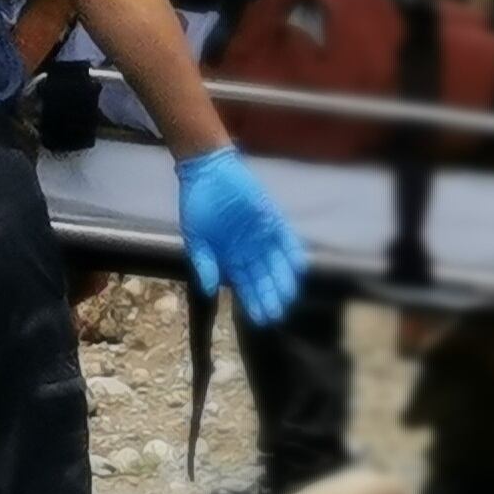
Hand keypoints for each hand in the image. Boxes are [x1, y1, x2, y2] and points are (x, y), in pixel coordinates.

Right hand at [177, 146, 307, 325]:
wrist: (207, 173)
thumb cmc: (198, 205)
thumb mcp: (195, 238)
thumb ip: (204, 263)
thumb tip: (210, 291)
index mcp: (232, 259)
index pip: (246, 286)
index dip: (253, 302)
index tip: (260, 319)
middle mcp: (251, 252)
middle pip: (264, 279)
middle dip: (270, 297)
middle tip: (275, 314)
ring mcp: (265, 237)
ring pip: (279, 265)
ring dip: (283, 281)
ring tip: (286, 298)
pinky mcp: (274, 221)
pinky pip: (288, 240)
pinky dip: (292, 253)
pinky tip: (297, 268)